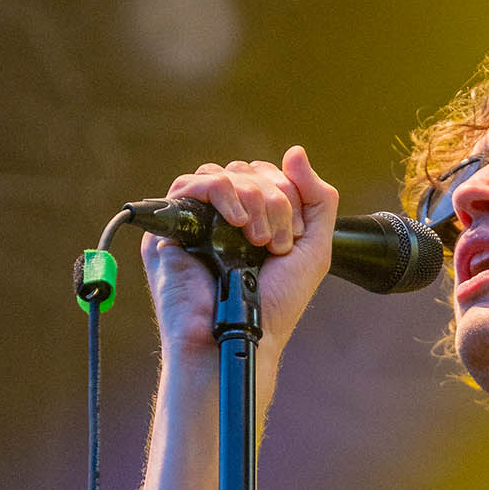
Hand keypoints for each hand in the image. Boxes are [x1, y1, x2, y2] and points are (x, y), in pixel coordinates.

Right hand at [143, 145, 338, 358]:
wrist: (244, 337)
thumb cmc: (274, 306)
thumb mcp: (313, 250)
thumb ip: (318, 200)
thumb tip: (296, 151)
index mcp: (254, 222)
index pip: (269, 176)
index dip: (289, 194)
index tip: (294, 238)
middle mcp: (224, 219)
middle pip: (248, 172)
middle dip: (274, 200)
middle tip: (275, 242)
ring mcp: (197, 222)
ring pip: (225, 175)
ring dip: (252, 200)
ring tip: (257, 239)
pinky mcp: (171, 229)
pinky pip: (191, 184)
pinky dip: (222, 193)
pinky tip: (236, 224)